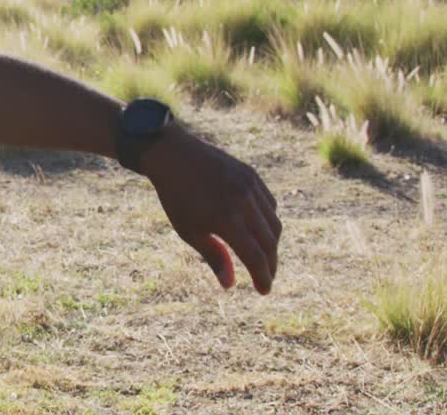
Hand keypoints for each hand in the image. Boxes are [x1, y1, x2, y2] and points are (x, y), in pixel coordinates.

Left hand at [139, 126, 281, 293]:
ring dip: (271, 244)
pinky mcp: (252, 175)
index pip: (255, 257)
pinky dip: (268, 221)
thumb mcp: (188, 230)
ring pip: (274, 223)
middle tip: (266, 277)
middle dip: (270, 264)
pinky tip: (259, 230)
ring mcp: (250, 186)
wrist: (172, 155)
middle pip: (269, 243)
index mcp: (226, 219)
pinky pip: (270, 204)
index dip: (263, 277)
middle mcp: (244, 202)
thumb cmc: (176, 197)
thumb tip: (230, 284)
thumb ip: (213, 256)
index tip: (263, 290)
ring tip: (262, 256)